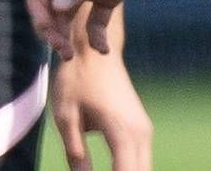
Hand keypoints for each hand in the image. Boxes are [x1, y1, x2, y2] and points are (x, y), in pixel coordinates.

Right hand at [26, 0, 181, 58]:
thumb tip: (57, 9)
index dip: (37, 7)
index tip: (45, 29)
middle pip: (51, 3)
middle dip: (51, 27)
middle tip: (60, 50)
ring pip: (69, 13)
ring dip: (67, 34)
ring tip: (70, 55)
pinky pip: (96, 19)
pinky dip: (96, 34)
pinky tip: (102, 49)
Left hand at [48, 41, 151, 170]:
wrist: (94, 51)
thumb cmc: (75, 80)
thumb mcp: (66, 117)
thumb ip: (76, 152)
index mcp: (123, 134)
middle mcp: (142, 135)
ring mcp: (145, 131)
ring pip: (143, 170)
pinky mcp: (141, 129)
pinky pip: (140, 159)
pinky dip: (129, 170)